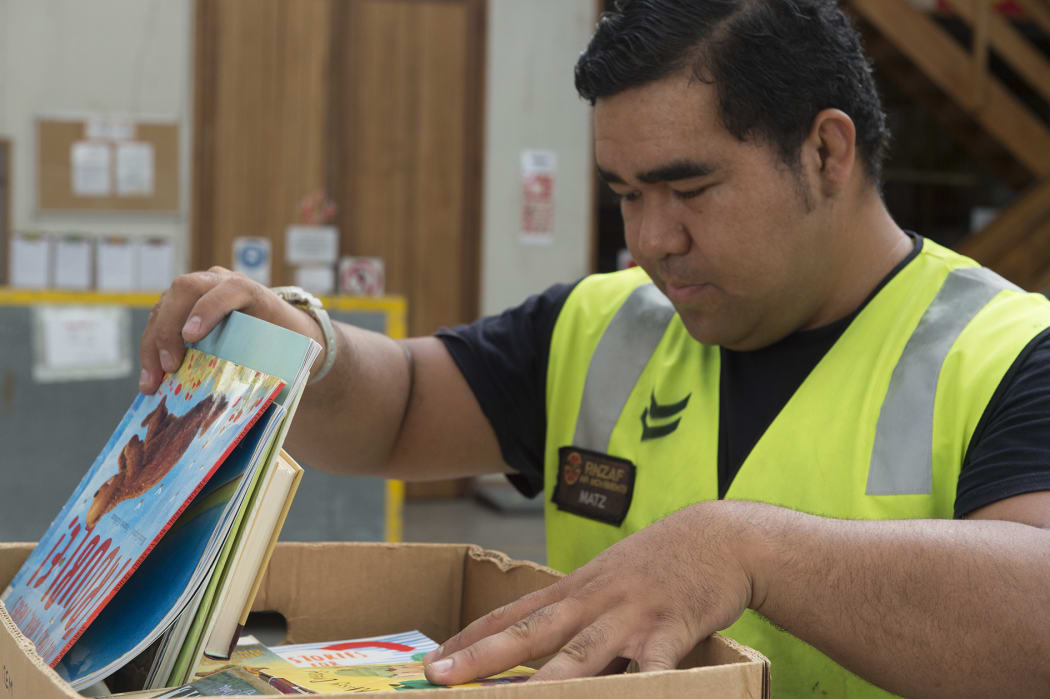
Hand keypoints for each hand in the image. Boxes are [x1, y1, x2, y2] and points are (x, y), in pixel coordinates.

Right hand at [138, 267, 311, 393]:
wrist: (280, 326)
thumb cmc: (283, 340)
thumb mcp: (283, 347)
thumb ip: (266, 359)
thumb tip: (244, 398)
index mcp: (249, 290)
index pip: (229, 289)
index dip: (207, 309)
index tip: (191, 337)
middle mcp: (219, 282)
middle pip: (185, 290)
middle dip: (170, 328)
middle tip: (169, 366)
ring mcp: (196, 290)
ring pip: (164, 306)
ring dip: (153, 344)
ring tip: (152, 381)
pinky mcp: (179, 304)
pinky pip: (157, 320)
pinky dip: (150, 349)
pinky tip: (150, 378)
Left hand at [423, 501, 756, 684]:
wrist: (720, 537)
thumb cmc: (661, 562)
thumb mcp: (609, 577)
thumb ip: (578, 608)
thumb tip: (540, 640)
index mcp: (576, 590)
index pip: (511, 615)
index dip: (470, 638)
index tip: (434, 660)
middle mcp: (594, 601)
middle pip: (530, 633)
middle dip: (481, 658)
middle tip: (439, 676)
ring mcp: (630, 615)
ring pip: (579, 654)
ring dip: (543, 683)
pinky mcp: (671, 628)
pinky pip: (653, 664)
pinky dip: (641, 683)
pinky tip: (634, 694)